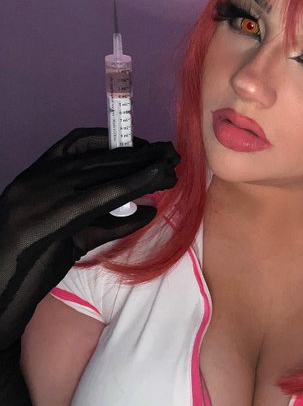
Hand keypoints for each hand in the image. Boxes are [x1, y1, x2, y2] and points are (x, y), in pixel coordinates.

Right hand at [0, 127, 179, 348]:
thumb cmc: (30, 264)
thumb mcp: (66, 233)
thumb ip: (103, 218)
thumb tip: (148, 209)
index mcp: (36, 176)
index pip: (76, 142)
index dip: (114, 141)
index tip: (142, 146)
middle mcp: (40, 181)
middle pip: (100, 157)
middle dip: (139, 154)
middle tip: (170, 154)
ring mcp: (46, 198)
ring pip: (104, 175)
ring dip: (142, 171)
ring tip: (170, 172)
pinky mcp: (57, 220)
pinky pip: (102, 201)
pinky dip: (131, 197)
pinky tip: (152, 204)